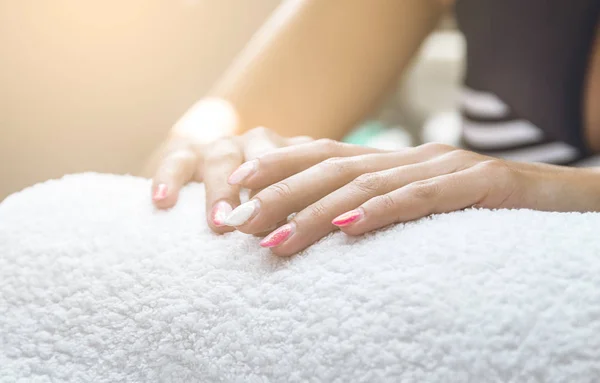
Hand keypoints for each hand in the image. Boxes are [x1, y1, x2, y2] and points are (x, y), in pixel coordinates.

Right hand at [145, 98, 310, 232]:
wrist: (227, 175)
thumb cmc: (267, 207)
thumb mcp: (290, 204)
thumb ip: (302, 216)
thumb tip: (317, 241)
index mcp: (290, 155)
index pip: (300, 168)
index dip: (301, 195)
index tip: (298, 229)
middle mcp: (259, 143)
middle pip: (263, 161)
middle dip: (263, 194)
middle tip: (260, 228)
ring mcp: (223, 145)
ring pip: (223, 157)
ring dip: (222, 190)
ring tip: (219, 224)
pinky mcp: (186, 151)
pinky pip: (177, 161)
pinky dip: (169, 179)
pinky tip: (163, 201)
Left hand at [222, 141, 594, 255]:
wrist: (559, 198)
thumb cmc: (482, 209)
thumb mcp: (419, 203)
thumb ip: (377, 205)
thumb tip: (327, 223)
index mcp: (393, 160)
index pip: (323, 155)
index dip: (276, 167)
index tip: (235, 190)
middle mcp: (410, 156)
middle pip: (332, 169)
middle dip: (280, 196)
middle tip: (238, 222)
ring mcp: (443, 166)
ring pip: (366, 185)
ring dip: (316, 213)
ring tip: (275, 241)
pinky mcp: (479, 183)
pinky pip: (422, 198)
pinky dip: (381, 211)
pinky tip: (349, 226)